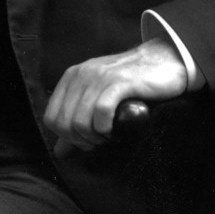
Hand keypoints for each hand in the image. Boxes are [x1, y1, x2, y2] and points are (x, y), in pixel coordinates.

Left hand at [44, 37, 188, 157]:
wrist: (163, 60)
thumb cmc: (131, 83)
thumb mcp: (97, 96)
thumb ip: (77, 123)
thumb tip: (60, 152)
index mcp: (71, 77)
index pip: (51, 118)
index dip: (67, 138)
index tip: (88, 140)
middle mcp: (81, 74)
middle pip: (64, 124)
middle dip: (81, 141)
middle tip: (101, 141)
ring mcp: (100, 76)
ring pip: (80, 121)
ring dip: (95, 138)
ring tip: (110, 135)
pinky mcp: (120, 82)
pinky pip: (101, 112)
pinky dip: (106, 128)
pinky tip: (117, 129)